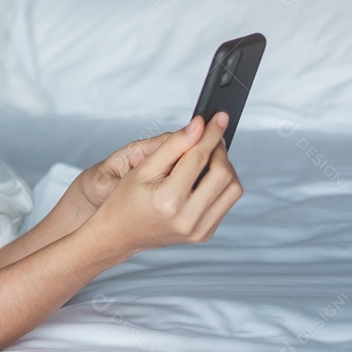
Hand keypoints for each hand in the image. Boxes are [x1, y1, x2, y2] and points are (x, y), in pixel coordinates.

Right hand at [84, 113, 242, 260]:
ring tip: (208, 158)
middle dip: (220, 151)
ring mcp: (199, 230)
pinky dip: (220, 186)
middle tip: (210, 138)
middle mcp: (188, 218)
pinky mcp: (205, 234)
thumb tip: (198, 126)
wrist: (119, 233)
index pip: (199, 158)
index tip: (219, 118)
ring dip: (225, 168)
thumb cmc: (125, 200)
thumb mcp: (143, 168)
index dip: (210, 134)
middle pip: (224, 174)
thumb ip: (173, 145)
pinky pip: (226, 204)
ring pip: (232, 190)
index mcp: (169, 200)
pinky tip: (204, 179)